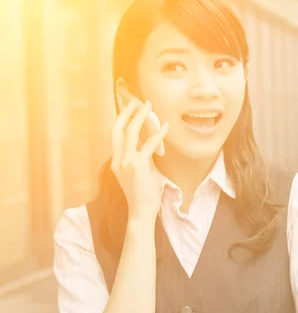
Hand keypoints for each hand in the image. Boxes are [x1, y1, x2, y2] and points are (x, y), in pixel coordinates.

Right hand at [110, 99, 168, 220]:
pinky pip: (148, 144)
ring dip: (140, 117)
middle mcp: (118, 160)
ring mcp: (126, 162)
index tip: (130, 108)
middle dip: (126, 113)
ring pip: (130, 133)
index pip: (115, 135)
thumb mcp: (141, 172)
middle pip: (118, 129)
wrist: (141, 212)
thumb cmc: (144, 194)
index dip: (122, 119)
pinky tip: (166, 126)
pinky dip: (158, 134)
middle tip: (137, 101)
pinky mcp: (138, 166)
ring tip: (149, 106)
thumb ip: (142, 157)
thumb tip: (150, 144)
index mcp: (116, 161)